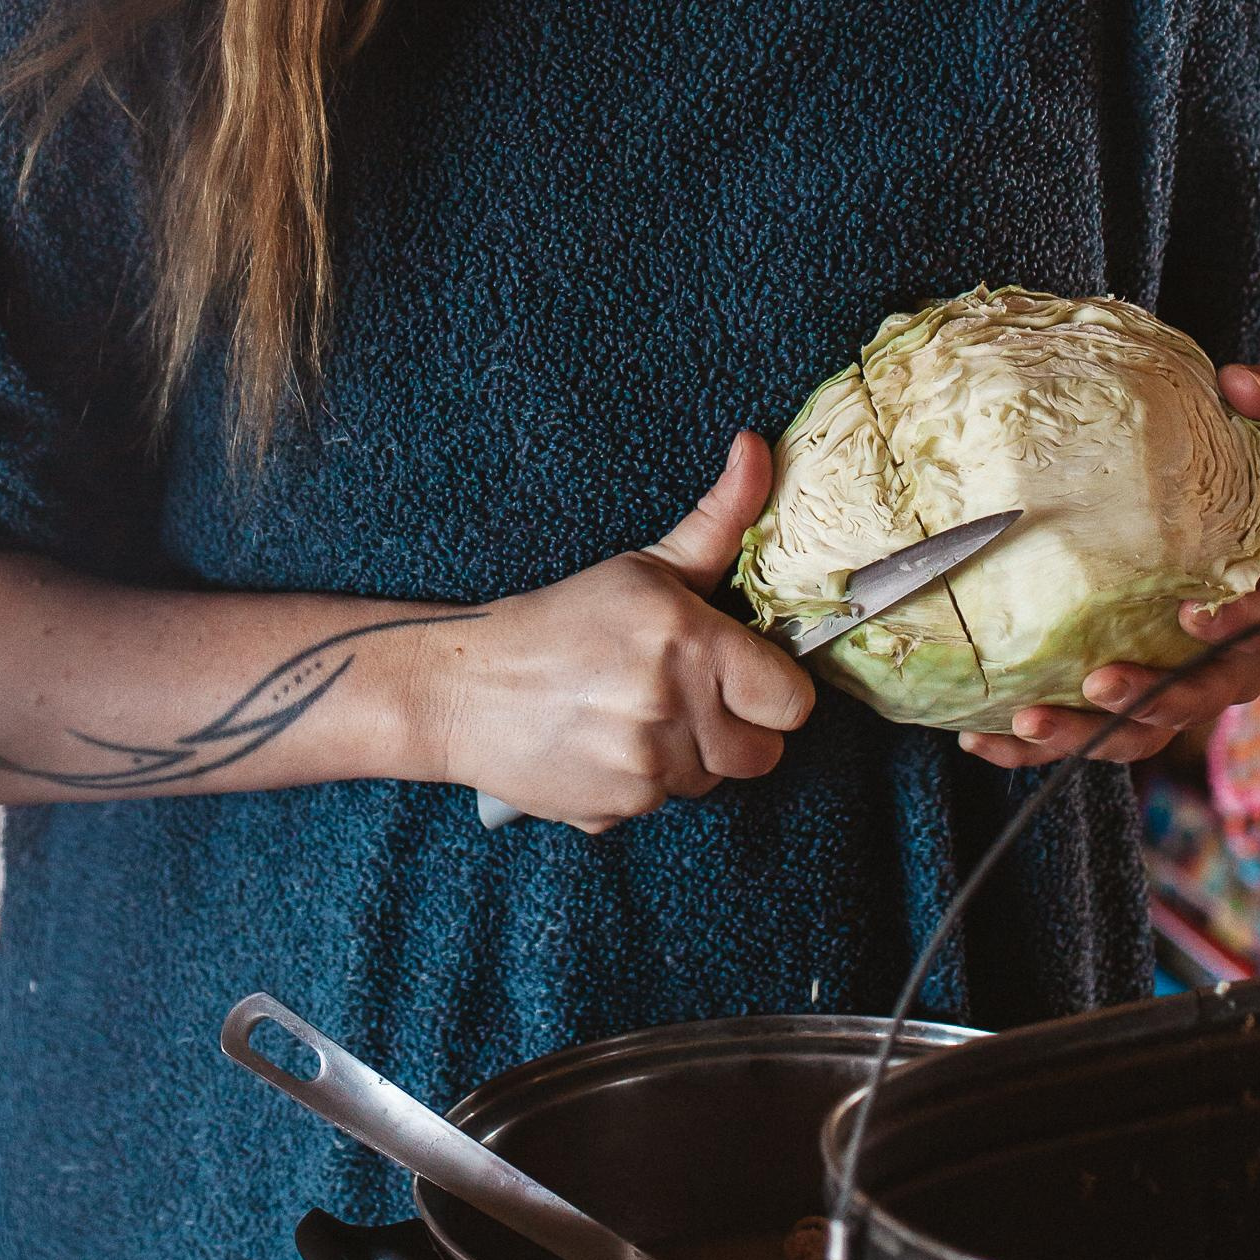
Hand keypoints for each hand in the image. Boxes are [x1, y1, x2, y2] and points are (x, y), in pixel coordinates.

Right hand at [423, 431, 812, 833]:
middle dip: (736, 727)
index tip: (746, 674)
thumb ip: (719, 519)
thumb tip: (757, 447)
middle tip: (690, 693)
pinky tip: (606, 743)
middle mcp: (676, 710)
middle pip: (761, 753)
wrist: (467, 686)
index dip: (775, 689)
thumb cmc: (562, 620)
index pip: (792, 702)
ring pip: (711, 781)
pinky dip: (643, 782)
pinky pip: (662, 805)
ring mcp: (646, 769)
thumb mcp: (646, 566)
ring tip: (639, 713)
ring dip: (689, 755)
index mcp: (693, 643)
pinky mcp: (617, 812)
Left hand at [955, 361, 1259, 773]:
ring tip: (1025, 722)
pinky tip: (981, 738)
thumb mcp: (1251, 431)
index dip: (1237, 630)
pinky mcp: (1119, 701)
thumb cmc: (1225, 479)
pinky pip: (1084, 734)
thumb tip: (1243, 383)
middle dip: (1148, 702)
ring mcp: (1170, 689)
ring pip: (1136, 734)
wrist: (1202, 522)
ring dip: (1082, 737)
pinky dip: (1035, 745)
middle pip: (1196, 701)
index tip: (1191, 615)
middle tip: (1097, 684)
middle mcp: (1223, 662)